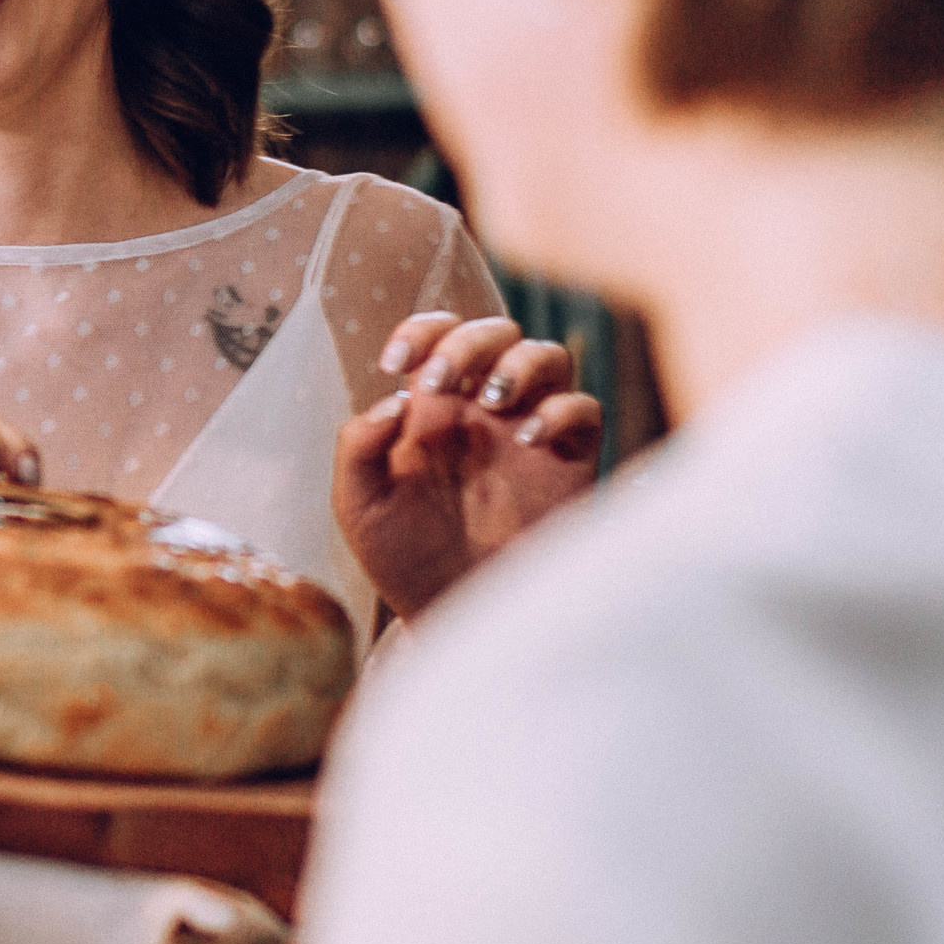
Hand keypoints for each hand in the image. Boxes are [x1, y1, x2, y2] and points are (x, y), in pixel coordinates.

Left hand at [334, 312, 602, 619]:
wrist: (452, 613)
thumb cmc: (403, 557)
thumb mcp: (360, 505)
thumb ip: (358, 448)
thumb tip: (391, 400)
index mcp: (433, 407)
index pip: (438, 336)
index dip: (421, 330)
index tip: (394, 362)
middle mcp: (485, 410)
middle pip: (495, 332)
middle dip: (468, 342)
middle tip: (439, 383)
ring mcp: (530, 431)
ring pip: (548, 355)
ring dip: (520, 363)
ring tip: (491, 401)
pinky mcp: (570, 463)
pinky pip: (585, 408)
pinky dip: (562, 410)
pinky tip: (531, 440)